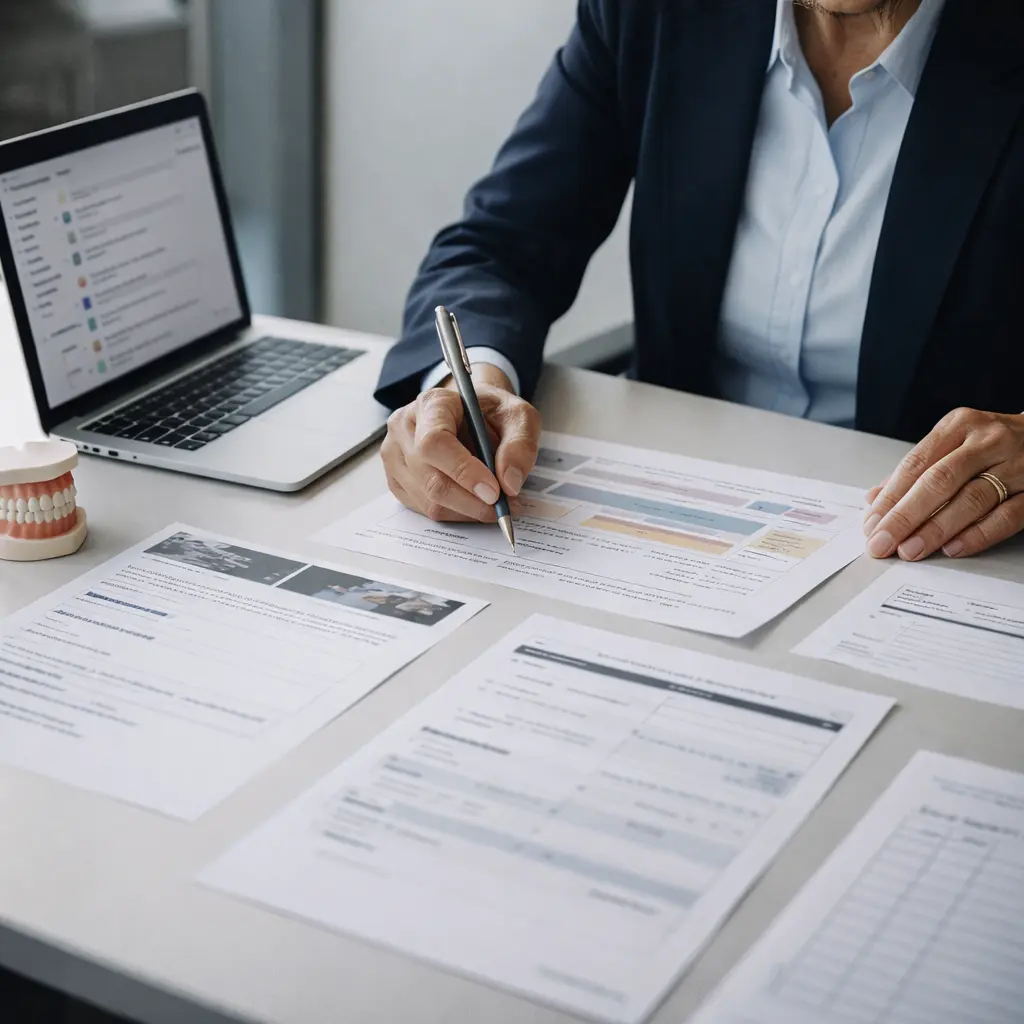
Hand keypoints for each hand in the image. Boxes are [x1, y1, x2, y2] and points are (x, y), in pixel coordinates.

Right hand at [381, 364, 540, 521]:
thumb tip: (510, 484)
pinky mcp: (397, 480)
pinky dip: (456, 514)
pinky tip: (474, 502)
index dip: (463, 472)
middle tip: (503, 507)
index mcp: (431, 404)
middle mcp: (404, 427)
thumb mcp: (518, 416)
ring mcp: (395, 455)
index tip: (494, 492)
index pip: (434, 442)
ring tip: (494, 504)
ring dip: (467, 511)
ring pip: (429, 501)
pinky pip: (426, 509)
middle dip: (471, 502)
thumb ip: (520, 445)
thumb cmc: (491, 413)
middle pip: (431, 479)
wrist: (472, 415)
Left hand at [863, 407, 1023, 560]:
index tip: (871, 525)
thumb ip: (916, 471)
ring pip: (972, 498)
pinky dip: (978, 534)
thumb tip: (873, 500)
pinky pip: (1007, 515)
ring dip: (936, 529)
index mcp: (959, 426)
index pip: (915, 464)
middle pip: (939, 481)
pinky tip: (953, 548)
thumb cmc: (993, 444)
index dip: (890, 497)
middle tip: (883, 543)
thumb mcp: (954, 444)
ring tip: (911, 550)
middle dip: (905, 516)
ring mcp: (1017, 464)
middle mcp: (988, 441)